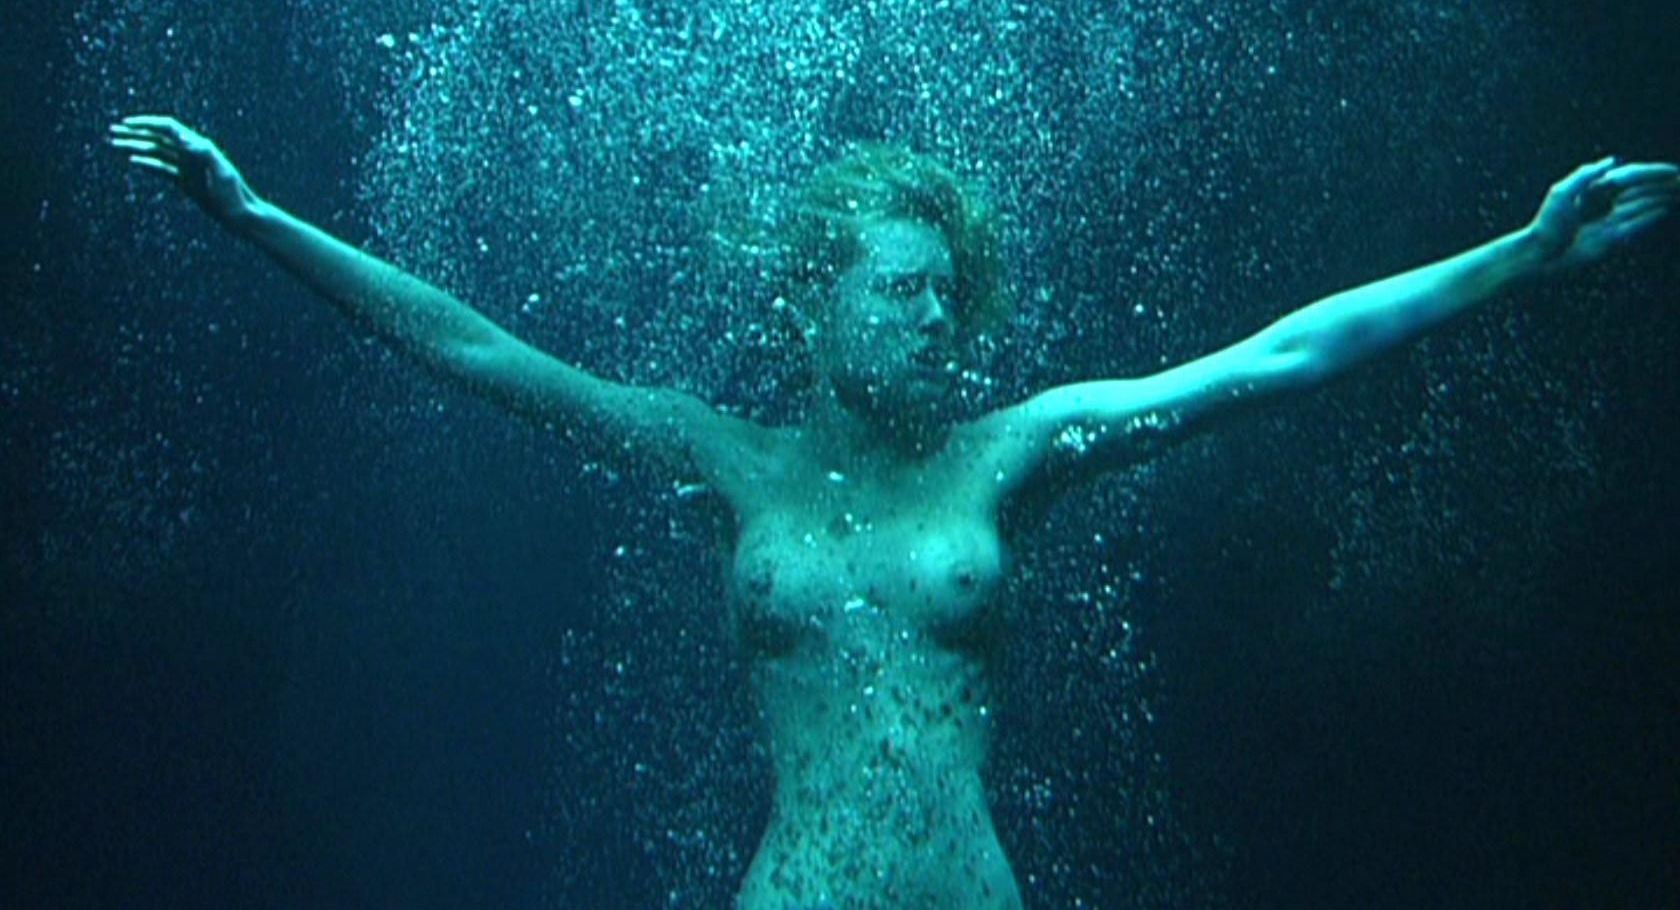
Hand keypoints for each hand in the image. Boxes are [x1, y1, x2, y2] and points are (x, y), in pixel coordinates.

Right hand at [107, 115, 261, 225]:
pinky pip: (162, 168)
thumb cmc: (234, 194)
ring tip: (116, 144)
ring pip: (157, 151)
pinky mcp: (185, 181)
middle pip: (158, 136)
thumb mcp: (222, 172)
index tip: (127, 123)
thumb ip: (205, 154)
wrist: (240, 215)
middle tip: (114, 130)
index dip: (147, 123)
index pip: (168, 127)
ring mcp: (187, 167)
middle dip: (136, 132)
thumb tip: (185, 139)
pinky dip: (147, 163)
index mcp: (198, 147)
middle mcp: (191, 153)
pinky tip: (133, 160)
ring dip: (136, 146)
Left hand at [1525, 156, 1678, 270]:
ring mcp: (1609, 221)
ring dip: (1661, 198)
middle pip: (1640, 191)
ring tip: (1679, 192)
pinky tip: (1665, 209)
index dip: (1653, 173)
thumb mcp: (1562, 193)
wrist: (1539, 255)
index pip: (1630, 177)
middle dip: (1662, 185)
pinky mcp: (1611, 239)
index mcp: (1594, 190)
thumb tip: (1612, 161)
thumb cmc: (1546, 224)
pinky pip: (1635, 225)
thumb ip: (1586, 175)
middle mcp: (1604, 204)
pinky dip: (1650, 217)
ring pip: (1641, 206)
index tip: (1674, 171)